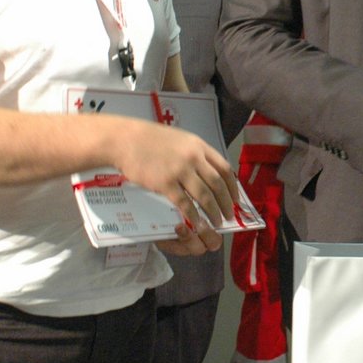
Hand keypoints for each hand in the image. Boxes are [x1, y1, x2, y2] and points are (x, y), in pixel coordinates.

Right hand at [112, 123, 238, 253]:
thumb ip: (196, 154)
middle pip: (218, 184)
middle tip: (229, 215)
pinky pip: (185, 203)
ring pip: (204, 196)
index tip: (235, 199)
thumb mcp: (181, 140)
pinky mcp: (165, 183)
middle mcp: (194, 158)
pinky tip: (197, 223)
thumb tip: (210, 171)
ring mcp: (180, 170)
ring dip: (213, 212)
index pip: (225, 168)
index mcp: (199, 146)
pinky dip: (193, 215)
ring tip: (217, 222)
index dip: (232, 186)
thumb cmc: (151, 139)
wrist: (126, 140)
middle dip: (226, 203)